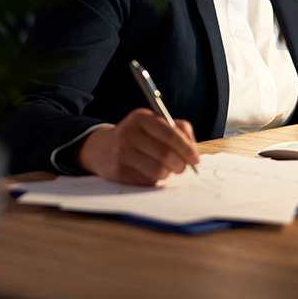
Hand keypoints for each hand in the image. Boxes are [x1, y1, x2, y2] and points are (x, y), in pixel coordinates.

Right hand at [77, 108, 198, 184]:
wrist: (102, 148)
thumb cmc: (137, 136)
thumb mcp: (154, 124)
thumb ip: (179, 129)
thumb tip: (193, 150)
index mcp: (140, 117)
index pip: (169, 133)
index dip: (186, 148)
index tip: (196, 159)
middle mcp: (128, 133)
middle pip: (166, 154)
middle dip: (181, 164)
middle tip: (183, 168)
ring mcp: (122, 153)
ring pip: (158, 170)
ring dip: (168, 173)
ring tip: (166, 169)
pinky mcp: (119, 172)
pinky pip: (148, 180)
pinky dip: (154, 179)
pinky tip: (148, 172)